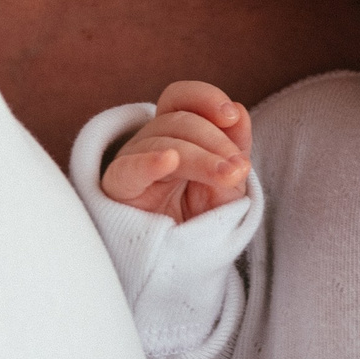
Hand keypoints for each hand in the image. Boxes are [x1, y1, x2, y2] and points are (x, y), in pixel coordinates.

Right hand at [98, 80, 251, 220]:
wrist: (180, 261)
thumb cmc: (200, 216)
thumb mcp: (228, 183)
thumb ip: (234, 148)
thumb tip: (240, 111)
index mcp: (174, 133)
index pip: (180, 98)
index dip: (205, 98)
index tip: (232, 115)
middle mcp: (150, 142)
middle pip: (178, 122)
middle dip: (215, 141)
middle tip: (238, 169)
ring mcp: (133, 163)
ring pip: (162, 142)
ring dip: (201, 158)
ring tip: (227, 176)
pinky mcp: (119, 189)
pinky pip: (129, 169)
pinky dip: (148, 162)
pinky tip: (168, 161)